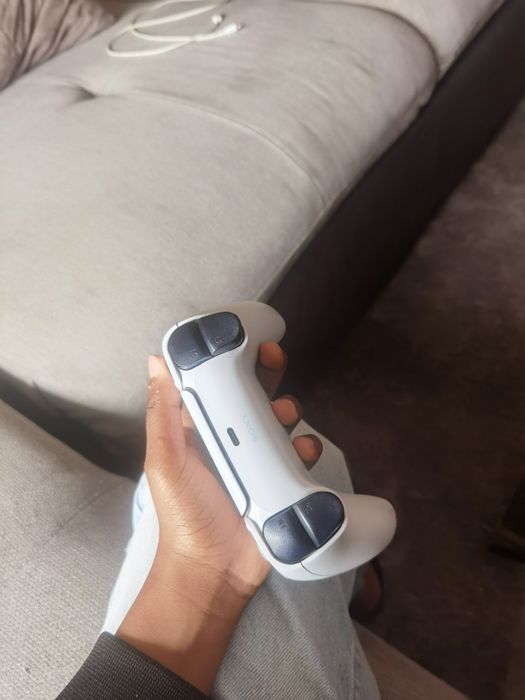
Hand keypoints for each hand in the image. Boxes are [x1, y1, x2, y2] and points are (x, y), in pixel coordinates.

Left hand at [118, 342, 323, 693]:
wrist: (212, 571)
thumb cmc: (183, 513)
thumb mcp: (166, 462)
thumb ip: (163, 414)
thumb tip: (156, 359)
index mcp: (201, 431)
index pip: (218, 385)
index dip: (232, 360)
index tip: (245, 339)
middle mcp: (232, 440)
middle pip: (254, 396)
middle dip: (267, 374)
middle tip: (276, 358)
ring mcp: (259, 461)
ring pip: (281, 422)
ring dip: (288, 410)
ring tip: (287, 417)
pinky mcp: (282, 482)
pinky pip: (300, 456)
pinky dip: (306, 448)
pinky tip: (304, 452)